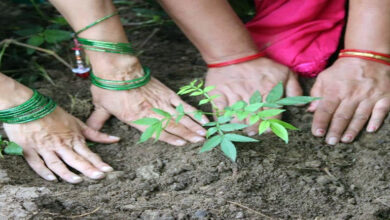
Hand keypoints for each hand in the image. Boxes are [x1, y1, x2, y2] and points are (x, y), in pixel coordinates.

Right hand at [3, 107, 119, 182]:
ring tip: (78, 181)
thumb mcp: (76, 122)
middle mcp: (60, 144)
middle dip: (88, 168)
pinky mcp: (29, 149)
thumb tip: (115, 139)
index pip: (88, 153)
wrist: (26, 105)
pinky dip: (43, 171)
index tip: (108, 170)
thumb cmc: (53, 114)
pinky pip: (36, 163)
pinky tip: (52, 179)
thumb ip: (95, 134)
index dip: (98, 162)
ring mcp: (44, 147)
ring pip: (57, 163)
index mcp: (72, 138)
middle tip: (99, 177)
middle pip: (75, 159)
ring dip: (67, 173)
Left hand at [87, 77, 208, 145]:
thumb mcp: (100, 106)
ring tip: (204, 134)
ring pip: (181, 117)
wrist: (117, 68)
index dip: (171, 139)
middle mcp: (151, 113)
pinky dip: (192, 111)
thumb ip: (98, 121)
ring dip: (193, 126)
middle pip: (173, 126)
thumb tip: (89, 131)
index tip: (183, 144)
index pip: (157, 133)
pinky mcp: (165, 92)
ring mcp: (161, 102)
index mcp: (136, 120)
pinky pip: (182, 104)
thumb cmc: (107, 87)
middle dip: (187, 135)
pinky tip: (201, 118)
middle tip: (199, 142)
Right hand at [205, 57, 301, 134]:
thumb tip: (300, 104)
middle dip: (256, 129)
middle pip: (255, 121)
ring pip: (238, 119)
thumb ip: (294, 88)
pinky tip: (226, 120)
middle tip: (254, 131)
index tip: (269, 129)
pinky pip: (220, 111)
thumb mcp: (284, 72)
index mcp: (268, 92)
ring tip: (242, 128)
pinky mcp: (219, 94)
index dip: (272, 126)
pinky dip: (223, 118)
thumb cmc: (260, 65)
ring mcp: (234, 96)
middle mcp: (252, 96)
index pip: (272, 116)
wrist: (234, 53)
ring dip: (241, 126)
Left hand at [309, 58, 389, 144]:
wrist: (368, 55)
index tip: (317, 133)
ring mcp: (369, 96)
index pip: (326, 109)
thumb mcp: (325, 77)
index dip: (320, 122)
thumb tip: (311, 109)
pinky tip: (370, 130)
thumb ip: (317, 93)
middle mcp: (352, 94)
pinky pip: (381, 111)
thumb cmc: (343, 69)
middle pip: (342, 116)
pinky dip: (376, 121)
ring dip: (352, 130)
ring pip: (359, 116)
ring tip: (345, 140)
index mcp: (336, 90)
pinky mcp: (384, 96)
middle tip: (330, 142)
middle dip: (335, 131)